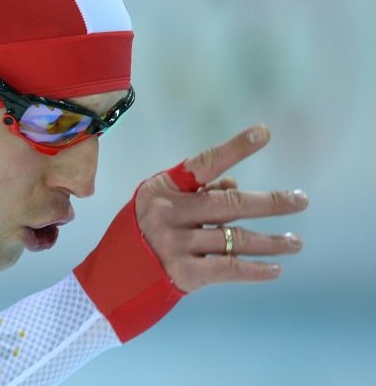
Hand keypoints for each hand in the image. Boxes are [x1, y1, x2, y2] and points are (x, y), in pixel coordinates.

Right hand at [134, 125, 308, 292]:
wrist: (109, 280)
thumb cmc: (140, 235)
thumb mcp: (158, 205)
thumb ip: (195, 193)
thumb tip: (236, 184)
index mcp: (162, 189)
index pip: (205, 163)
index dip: (236, 148)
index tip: (264, 132)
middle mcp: (168, 213)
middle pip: (230, 203)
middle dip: (270, 202)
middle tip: (301, 200)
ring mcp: (175, 244)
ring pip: (236, 239)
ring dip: (271, 241)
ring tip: (295, 242)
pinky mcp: (182, 273)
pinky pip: (230, 268)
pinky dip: (256, 270)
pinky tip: (276, 268)